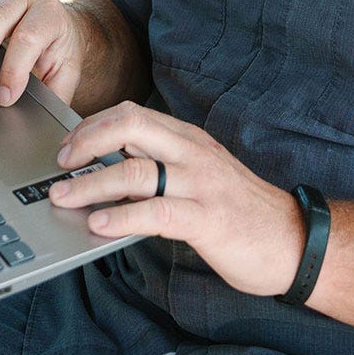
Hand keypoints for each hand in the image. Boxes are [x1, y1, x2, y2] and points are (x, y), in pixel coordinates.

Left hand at [48, 101, 304, 298]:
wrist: (294, 240)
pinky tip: (99, 224)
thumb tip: (114, 165)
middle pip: (130, 127)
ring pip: (134, 170)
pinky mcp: (206, 219)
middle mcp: (193, 153)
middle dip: (86, 141)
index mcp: (190, 139)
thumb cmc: (242, 211)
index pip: (132, 114)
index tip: (67, 146)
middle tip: (60, 164)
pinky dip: (121, 216)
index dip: (93, 126)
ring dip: (90, 183)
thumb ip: (165, 164)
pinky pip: (156, 212)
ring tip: (63, 197)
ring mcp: (200, 184)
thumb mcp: (202, 174)